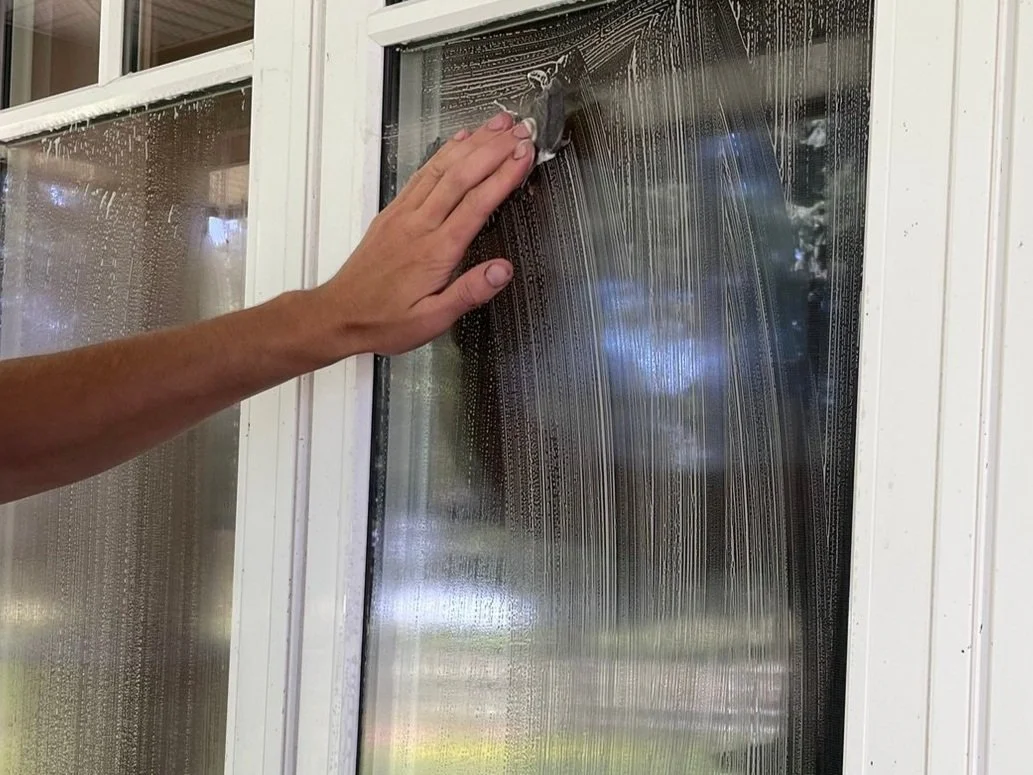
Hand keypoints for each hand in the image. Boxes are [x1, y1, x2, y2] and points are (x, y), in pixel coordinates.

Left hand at [318, 111, 535, 355]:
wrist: (338, 314)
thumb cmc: (384, 320)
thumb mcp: (432, 320)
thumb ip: (469, 292)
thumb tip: (502, 270)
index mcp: (435, 251)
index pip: (477, 203)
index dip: (504, 176)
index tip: (525, 156)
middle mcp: (419, 225)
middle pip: (462, 175)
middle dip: (494, 149)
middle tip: (521, 131)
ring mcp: (404, 214)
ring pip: (442, 167)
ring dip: (472, 142)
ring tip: (498, 124)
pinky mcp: (393, 212)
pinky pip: (422, 173)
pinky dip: (444, 153)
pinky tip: (459, 141)